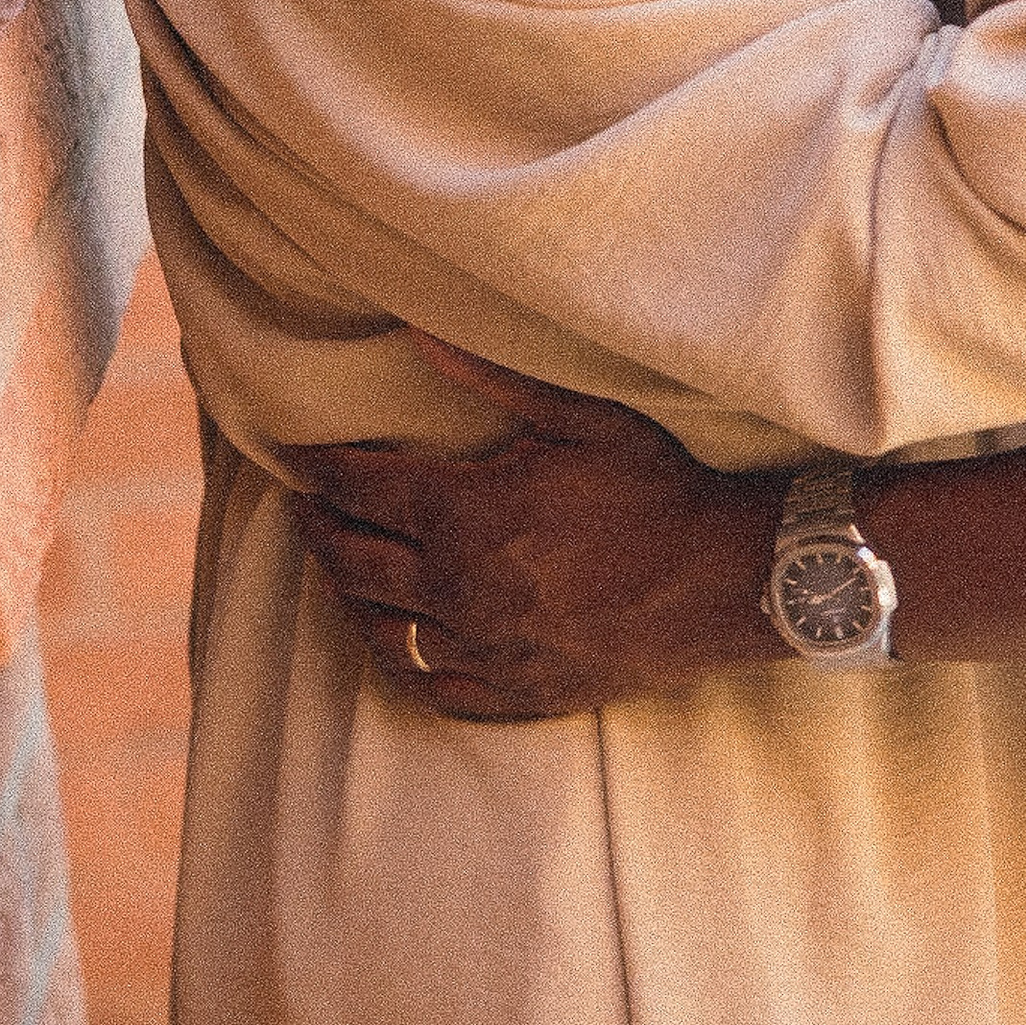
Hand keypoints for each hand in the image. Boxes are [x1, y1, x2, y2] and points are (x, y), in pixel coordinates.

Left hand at [282, 340, 777, 720]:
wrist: (729, 580)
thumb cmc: (659, 488)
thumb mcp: (579, 417)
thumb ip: (491, 376)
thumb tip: (417, 333)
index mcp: (465, 513)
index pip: (357, 490)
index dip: (317, 470)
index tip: (296, 458)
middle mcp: (459, 588)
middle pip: (352, 562)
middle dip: (319, 531)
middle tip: (308, 509)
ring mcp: (486, 649)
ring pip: (382, 632)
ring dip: (352, 597)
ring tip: (345, 572)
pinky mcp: (518, 691)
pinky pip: (434, 687)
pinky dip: (406, 662)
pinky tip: (405, 641)